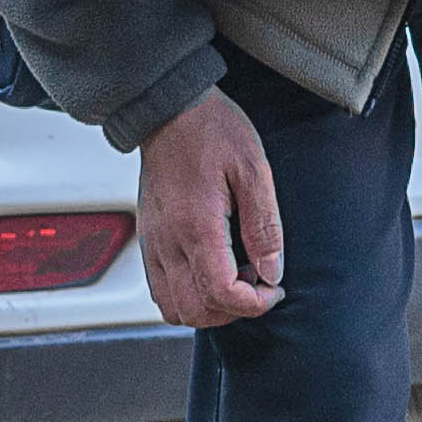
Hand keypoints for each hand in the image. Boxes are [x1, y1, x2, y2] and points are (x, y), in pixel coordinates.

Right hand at [133, 92, 285, 327]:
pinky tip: (211, 271)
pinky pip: (160, 290)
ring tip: (234, 278)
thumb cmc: (212, 131)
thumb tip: (272, 272)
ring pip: (173, 308)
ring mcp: (153, 243)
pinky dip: (187, 296)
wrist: (169, 110)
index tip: (274, 288)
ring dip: (208, 308)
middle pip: (196, 311)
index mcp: (197, 226)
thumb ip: (265, 226)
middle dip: (233, 311)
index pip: (221, 294)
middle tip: (257, 283)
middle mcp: (168, 241)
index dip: (254, 303)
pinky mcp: (148, 239)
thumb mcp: (254, 170)